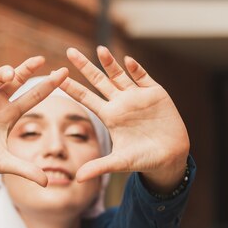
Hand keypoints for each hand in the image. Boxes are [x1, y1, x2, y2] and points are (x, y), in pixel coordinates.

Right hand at [0, 57, 69, 188]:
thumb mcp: (5, 164)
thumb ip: (26, 170)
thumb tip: (47, 182)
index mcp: (10, 114)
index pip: (33, 96)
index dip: (47, 85)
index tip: (63, 73)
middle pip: (16, 81)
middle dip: (27, 69)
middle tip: (40, 59)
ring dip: (5, 72)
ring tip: (10, 74)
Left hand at [60, 46, 189, 192]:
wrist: (170, 156)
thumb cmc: (143, 159)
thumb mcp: (120, 162)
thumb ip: (99, 166)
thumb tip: (78, 178)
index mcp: (110, 116)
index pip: (86, 98)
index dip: (72, 88)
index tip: (57, 76)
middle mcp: (120, 103)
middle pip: (98, 81)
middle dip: (85, 66)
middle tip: (69, 51)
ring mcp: (137, 96)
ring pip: (120, 74)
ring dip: (110, 62)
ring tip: (99, 49)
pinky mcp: (156, 93)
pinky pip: (144, 77)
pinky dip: (137, 69)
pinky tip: (128, 62)